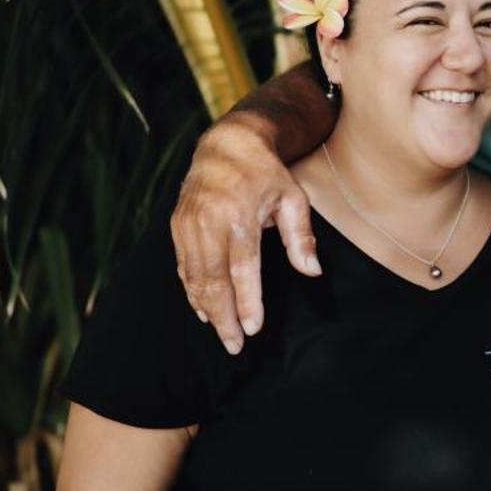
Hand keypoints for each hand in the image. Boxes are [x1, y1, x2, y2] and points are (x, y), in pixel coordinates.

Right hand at [171, 116, 317, 350]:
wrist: (227, 145)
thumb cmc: (267, 174)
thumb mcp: (293, 198)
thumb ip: (302, 236)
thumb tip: (312, 271)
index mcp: (239, 214)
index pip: (242, 268)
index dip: (246, 302)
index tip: (252, 328)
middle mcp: (209, 221)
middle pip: (213, 280)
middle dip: (224, 317)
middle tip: (235, 345)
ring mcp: (188, 223)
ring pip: (195, 278)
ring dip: (207, 310)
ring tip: (223, 334)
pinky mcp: (177, 226)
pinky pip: (183, 267)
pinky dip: (193, 292)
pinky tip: (203, 311)